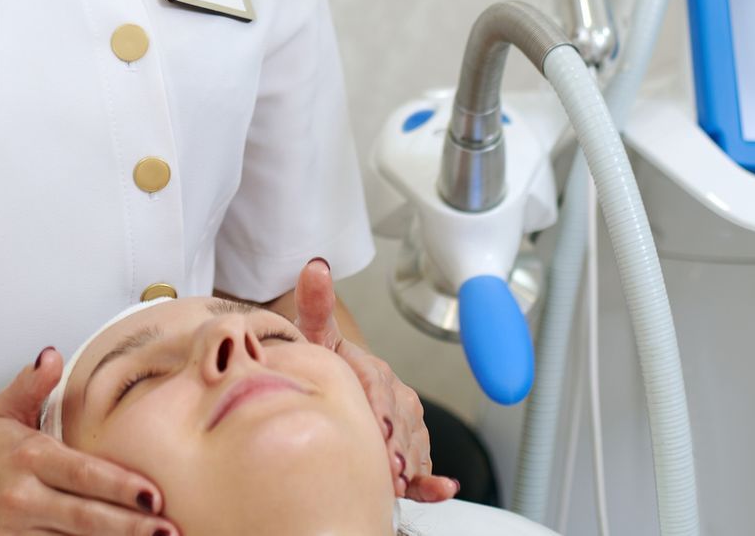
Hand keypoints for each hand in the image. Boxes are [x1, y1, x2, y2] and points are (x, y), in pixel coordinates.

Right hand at [0, 346, 184, 534]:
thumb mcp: (0, 413)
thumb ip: (31, 385)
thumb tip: (52, 354)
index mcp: (28, 458)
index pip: (81, 473)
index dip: (118, 485)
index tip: (154, 493)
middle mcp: (24, 497)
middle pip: (85, 517)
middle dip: (129, 526)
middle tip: (169, 531)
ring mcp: (18, 532)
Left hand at [293, 258, 459, 503]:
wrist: (327, 377)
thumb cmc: (318, 359)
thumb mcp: (312, 334)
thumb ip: (315, 305)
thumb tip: (316, 266)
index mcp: (371, 369)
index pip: (378, 388)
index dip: (380, 411)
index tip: (380, 429)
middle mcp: (393, 394)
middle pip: (398, 423)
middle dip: (394, 446)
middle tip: (389, 469)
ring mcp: (402, 422)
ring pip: (412, 445)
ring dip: (411, 465)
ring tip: (401, 483)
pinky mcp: (406, 447)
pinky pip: (423, 465)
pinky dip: (434, 480)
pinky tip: (442, 489)